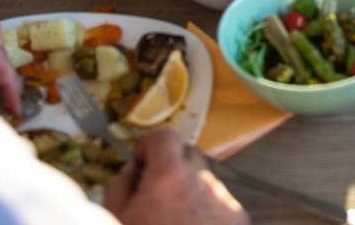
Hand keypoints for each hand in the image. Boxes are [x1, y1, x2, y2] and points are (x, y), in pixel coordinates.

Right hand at [104, 133, 247, 224]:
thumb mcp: (115, 218)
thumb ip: (121, 185)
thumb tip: (133, 169)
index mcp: (170, 176)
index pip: (164, 137)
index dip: (149, 148)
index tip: (141, 166)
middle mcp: (204, 181)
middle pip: (188, 155)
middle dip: (171, 167)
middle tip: (154, 195)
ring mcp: (225, 201)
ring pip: (205, 181)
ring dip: (189, 191)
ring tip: (174, 222)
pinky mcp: (239, 220)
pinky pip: (220, 203)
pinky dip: (207, 211)